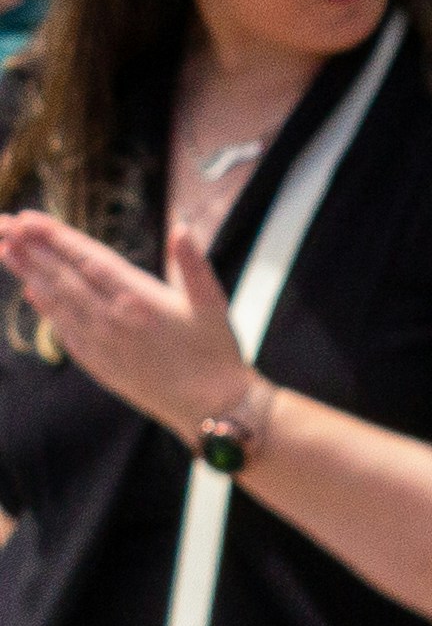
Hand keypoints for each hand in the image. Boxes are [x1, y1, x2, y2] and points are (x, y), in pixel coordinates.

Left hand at [0, 208, 258, 438]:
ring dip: (28, 274)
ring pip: (56, 302)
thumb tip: (181, 226)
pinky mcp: (97, 363)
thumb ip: (194, 262)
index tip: (28, 219)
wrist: (209, 407)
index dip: (56, 238)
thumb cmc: (216, 351)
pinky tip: (31, 293)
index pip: (88, 260)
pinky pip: (63, 329)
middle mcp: (110, 320)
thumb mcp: (214, 301)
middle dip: (30, 249)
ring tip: (4, 250)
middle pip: (62, 277)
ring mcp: (99, 343)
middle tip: (3, 225)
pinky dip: (45, 308)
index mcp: (138, 299)